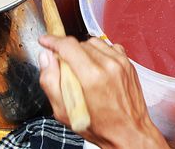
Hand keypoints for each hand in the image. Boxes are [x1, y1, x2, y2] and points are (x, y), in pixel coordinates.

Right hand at [38, 36, 167, 148]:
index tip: (45, 41)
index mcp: (91, 76)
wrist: (129, 132)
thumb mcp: (64, 112)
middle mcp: (108, 65)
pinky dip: (100, 53)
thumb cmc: (100, 126)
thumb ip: (50, 82)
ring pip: (95, 43)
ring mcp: (121, 63)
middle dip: (67, 51)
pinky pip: (109, 47)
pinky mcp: (128, 63)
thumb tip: (45, 58)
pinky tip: (97, 67)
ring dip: (84, 51)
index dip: (52, 41)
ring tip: (81, 69)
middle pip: (80, 43)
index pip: (68, 45)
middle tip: (63, 67)